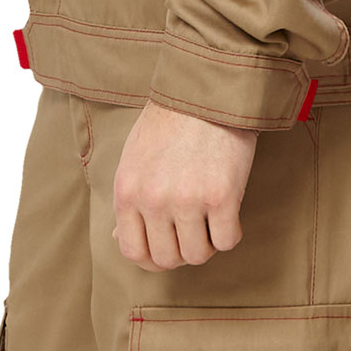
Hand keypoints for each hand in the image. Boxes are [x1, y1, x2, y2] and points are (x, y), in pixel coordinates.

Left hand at [112, 104, 256, 270]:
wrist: (205, 91)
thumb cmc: (170, 123)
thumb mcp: (134, 159)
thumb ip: (129, 200)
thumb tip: (120, 237)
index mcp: (127, 192)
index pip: (133, 251)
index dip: (152, 259)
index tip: (168, 248)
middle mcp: (153, 200)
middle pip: (167, 259)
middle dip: (182, 252)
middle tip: (194, 232)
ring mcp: (187, 200)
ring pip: (198, 255)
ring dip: (207, 244)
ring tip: (211, 221)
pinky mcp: (222, 196)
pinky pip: (227, 240)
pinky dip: (230, 233)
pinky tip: (229, 213)